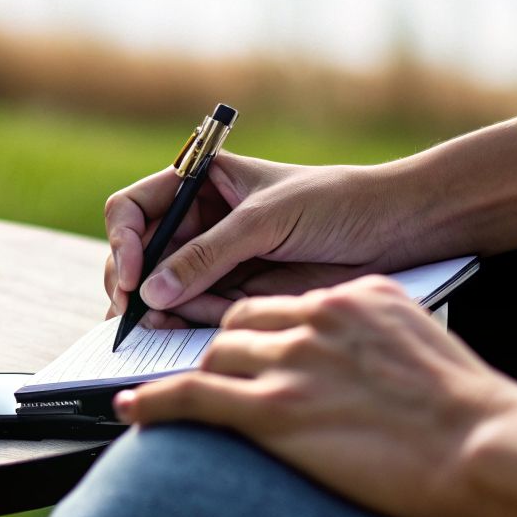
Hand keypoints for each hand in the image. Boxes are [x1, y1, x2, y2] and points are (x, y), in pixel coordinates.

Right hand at [103, 153, 421, 324]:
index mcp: (200, 184)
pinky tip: (185, 333)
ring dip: (154, 311)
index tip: (130, 273)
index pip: (134, 208)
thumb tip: (151, 291)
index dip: (123, 240)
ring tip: (156, 331)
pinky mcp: (237, 294)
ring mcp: (216, 260)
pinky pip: (195, 312)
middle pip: (139, 256)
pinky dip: (184, 325)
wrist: (394, 230)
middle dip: (131, 284)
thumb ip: (207, 256)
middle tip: (133, 314)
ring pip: (162, 290)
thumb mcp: (264, 220)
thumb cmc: (334, 202)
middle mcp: (200, 222)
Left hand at [113, 276, 516, 516]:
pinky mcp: (275, 408)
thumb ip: (383, 345)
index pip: (287, 303)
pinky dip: (155, 402)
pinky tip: (132, 410)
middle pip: (242, 323)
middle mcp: (320, 315)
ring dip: (199, 380)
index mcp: (359, 296)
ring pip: (216, 355)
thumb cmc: (478, 419)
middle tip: (217, 380)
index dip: (262, 331)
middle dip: (225, 351)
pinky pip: (191, 396)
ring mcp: (295, 360)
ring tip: (179, 404)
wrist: (491, 450)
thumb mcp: (428, 353)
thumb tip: (365, 370)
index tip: (252, 351)